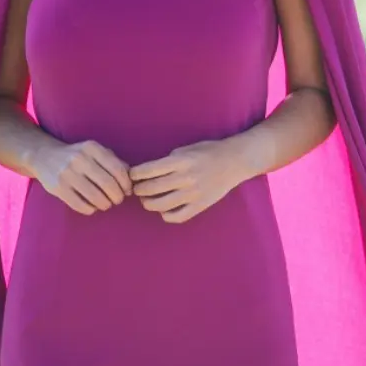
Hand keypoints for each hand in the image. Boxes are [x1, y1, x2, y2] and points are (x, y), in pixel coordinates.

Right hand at [32, 137, 131, 214]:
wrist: (44, 156)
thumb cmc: (77, 156)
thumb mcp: (95, 151)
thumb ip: (114, 161)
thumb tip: (132, 179)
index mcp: (92, 148)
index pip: (117, 169)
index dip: (126, 184)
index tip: (127, 191)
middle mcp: (79, 159)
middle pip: (108, 184)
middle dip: (117, 196)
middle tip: (117, 200)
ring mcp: (67, 174)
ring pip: (95, 197)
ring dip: (105, 204)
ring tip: (106, 204)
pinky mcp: (58, 188)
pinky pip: (80, 205)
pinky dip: (91, 209)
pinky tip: (92, 207)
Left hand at [129, 138, 245, 222]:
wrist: (233, 161)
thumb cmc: (207, 152)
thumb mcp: (185, 149)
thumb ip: (168, 161)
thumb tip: (147, 173)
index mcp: (180, 161)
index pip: (149, 170)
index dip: (135, 174)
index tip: (132, 175)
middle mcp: (185, 178)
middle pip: (152, 188)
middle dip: (139, 189)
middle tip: (136, 189)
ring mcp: (193, 194)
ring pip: (161, 205)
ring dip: (148, 203)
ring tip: (146, 200)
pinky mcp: (200, 206)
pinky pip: (178, 216)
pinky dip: (166, 215)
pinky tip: (163, 210)